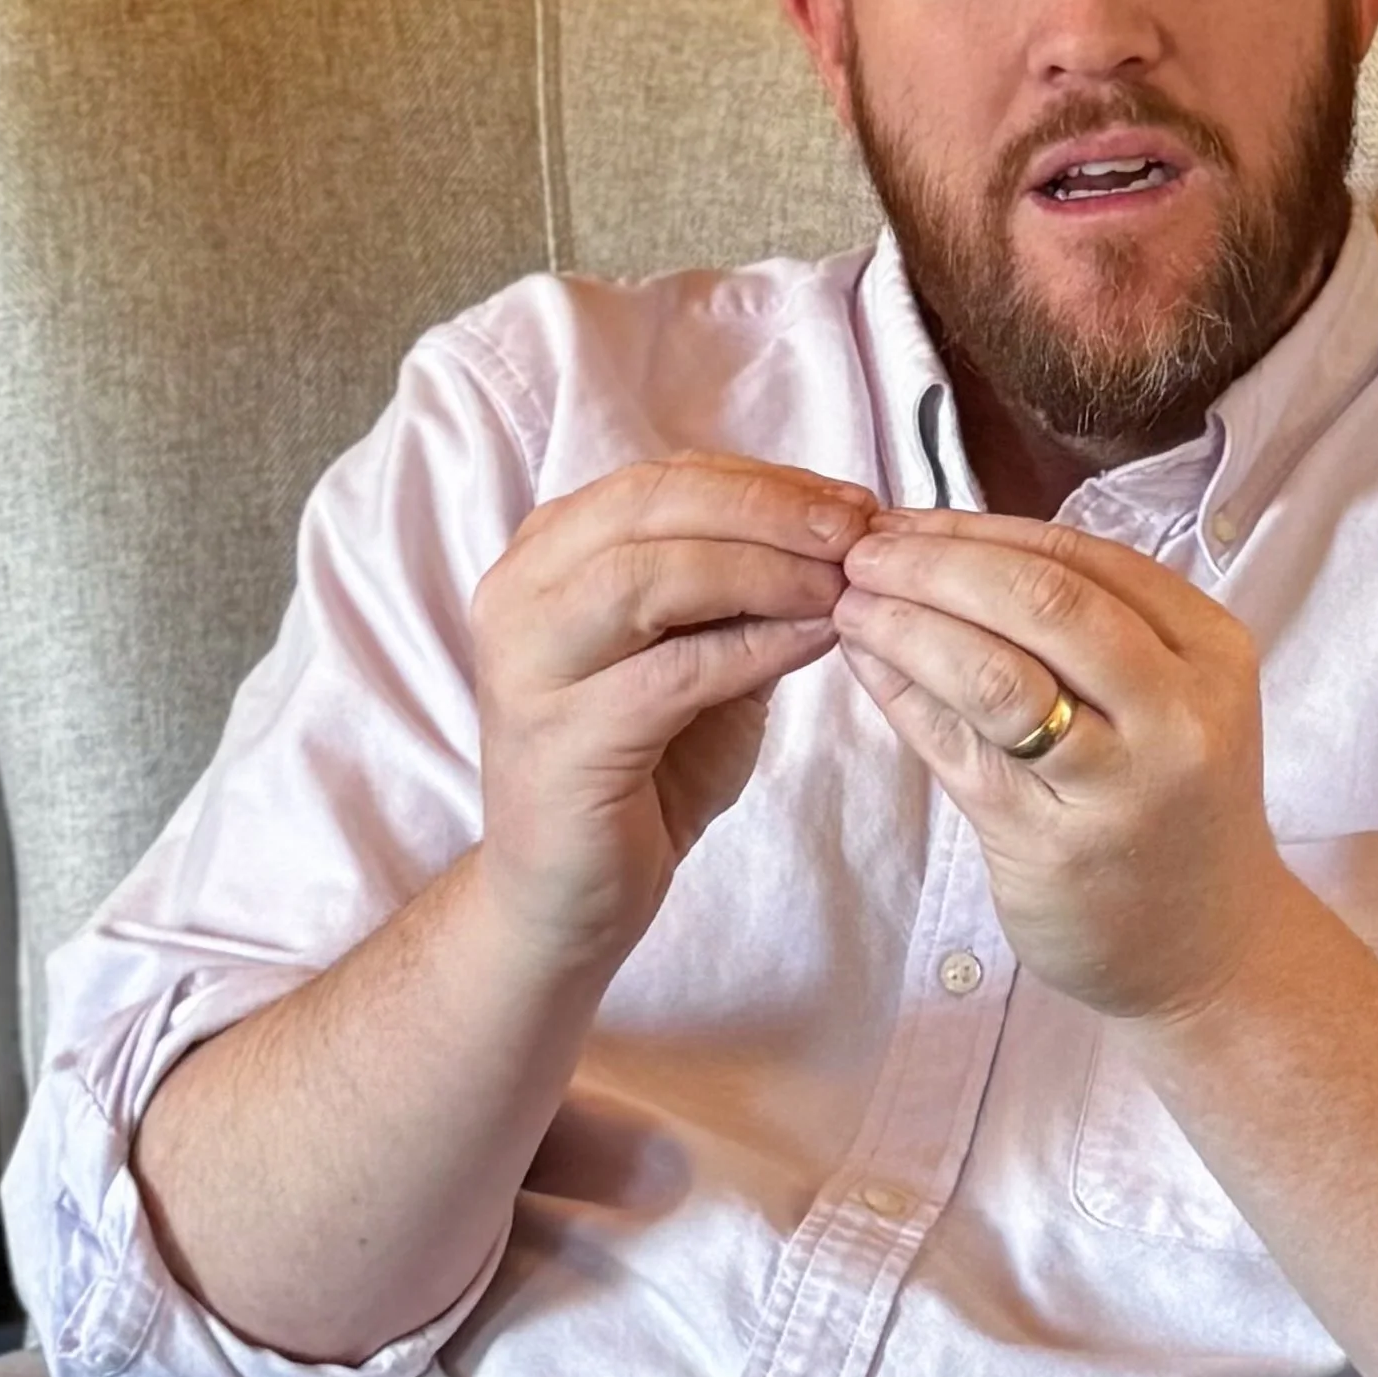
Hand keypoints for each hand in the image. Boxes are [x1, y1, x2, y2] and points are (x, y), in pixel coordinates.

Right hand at [471, 451, 875, 974]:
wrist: (568, 896)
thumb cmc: (642, 768)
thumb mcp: (700, 656)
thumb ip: (745, 593)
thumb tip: (841, 533)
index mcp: (548, 553)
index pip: (662, 481)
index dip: (765, 482)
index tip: (853, 501)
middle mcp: (520, 591)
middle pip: (652, 507)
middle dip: (769, 510)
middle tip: (857, 531)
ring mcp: (528, 663)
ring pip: (653, 575)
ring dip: (764, 570)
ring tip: (842, 586)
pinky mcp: (559, 738)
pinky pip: (671, 672)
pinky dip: (753, 646)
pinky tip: (815, 640)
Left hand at [835, 510, 1286, 1026]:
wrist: (1209, 948)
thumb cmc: (1168, 800)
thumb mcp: (1165, 695)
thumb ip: (1080, 622)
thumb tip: (937, 542)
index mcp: (1208, 649)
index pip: (1080, 557)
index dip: (976, 529)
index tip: (904, 518)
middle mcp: (1177, 712)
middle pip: (1043, 601)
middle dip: (937, 565)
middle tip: (862, 553)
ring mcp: (1120, 785)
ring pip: (997, 676)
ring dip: (908, 626)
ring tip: (851, 605)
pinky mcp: (1055, 848)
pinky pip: (961, 751)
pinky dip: (904, 696)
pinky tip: (866, 666)